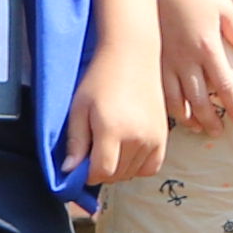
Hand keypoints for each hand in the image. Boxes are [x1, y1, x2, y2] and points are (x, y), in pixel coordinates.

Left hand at [70, 52, 168, 189]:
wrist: (132, 56)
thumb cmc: (100, 79)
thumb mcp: (79, 108)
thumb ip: (75, 142)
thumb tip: (69, 172)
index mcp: (112, 130)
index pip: (101, 173)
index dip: (87, 174)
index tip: (81, 162)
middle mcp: (136, 138)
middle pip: (117, 175)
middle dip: (101, 171)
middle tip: (93, 152)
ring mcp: (153, 138)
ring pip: (132, 173)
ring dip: (118, 169)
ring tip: (110, 147)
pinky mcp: (164, 136)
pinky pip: (151, 167)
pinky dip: (138, 167)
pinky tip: (127, 152)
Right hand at [154, 0, 232, 134]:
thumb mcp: (224, 9)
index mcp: (208, 48)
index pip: (225, 86)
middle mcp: (186, 60)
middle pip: (200, 100)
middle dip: (211, 120)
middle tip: (218, 131)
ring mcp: (165, 61)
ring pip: (176, 101)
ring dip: (188, 118)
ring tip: (197, 127)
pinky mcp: (150, 59)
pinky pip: (158, 91)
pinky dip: (166, 106)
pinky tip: (172, 111)